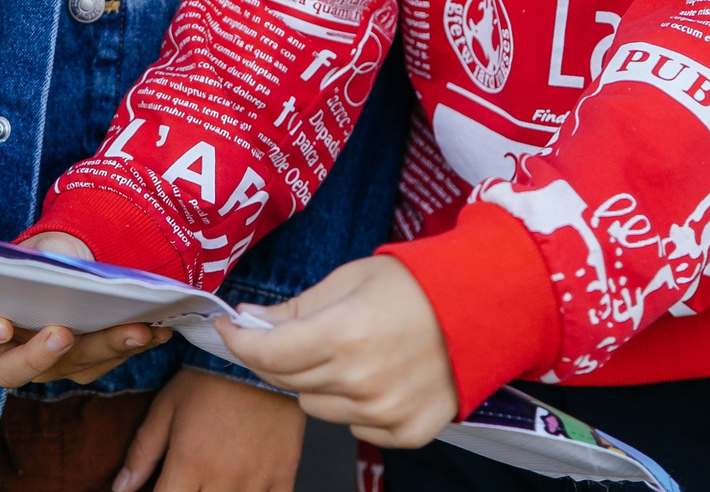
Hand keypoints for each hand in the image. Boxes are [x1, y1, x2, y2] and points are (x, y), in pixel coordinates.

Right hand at [0, 233, 171, 385]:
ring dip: (106, 347)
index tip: (1, 324)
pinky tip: (159, 330)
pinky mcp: (85, 364)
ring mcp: (47, 362)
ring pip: (70, 367)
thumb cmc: (52, 251)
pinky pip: (108, 361)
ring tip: (138, 329)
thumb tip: (58, 266)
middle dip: (37, 356)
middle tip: (62, 335)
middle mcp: (8, 347)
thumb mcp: (44, 244)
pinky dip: (134, 343)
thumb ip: (43, 256)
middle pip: (9, 369)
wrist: (85, 262)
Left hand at [114, 366, 305, 491]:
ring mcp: (257, 479)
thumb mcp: (167, 406)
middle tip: (190, 479)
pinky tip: (243, 485)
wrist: (262, 355)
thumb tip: (120, 488)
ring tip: (213, 480)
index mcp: (190, 462)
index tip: (164, 487)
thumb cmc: (210, 376)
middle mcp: (223, 478)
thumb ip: (143, 451)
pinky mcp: (284, 475)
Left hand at [219, 256, 457, 450]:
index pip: (268, 352)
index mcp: (343, 334)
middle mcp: (361, 380)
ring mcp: (385, 411)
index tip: (229, 327)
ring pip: (316, 407)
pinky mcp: (407, 431)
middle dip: (278, 356)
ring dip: (319, 382)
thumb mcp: (349, 279)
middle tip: (293, 334)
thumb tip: (249, 321)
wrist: (480, 306)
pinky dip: (356, 405)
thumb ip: (296, 308)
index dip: (240, 339)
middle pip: (286, 381)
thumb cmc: (415, 285)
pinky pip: (355, 426)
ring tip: (350, 353)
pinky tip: (378, 376)